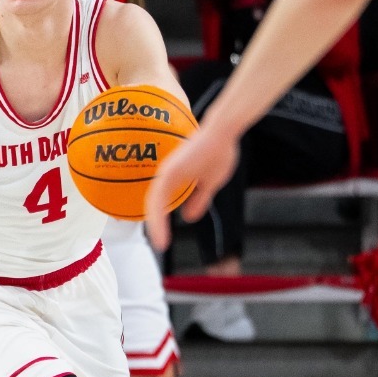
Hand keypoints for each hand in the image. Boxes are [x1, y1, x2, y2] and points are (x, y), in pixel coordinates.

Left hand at [145, 125, 236, 251]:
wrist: (223, 133)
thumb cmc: (219, 151)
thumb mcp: (210, 183)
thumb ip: (198, 199)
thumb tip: (188, 217)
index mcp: (175, 177)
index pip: (162, 202)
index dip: (160, 219)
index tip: (164, 236)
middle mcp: (166, 174)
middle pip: (155, 205)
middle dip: (155, 225)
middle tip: (160, 243)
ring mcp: (166, 172)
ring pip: (153, 205)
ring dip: (155, 226)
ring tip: (160, 243)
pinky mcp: (170, 172)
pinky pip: (158, 199)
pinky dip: (158, 218)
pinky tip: (162, 231)